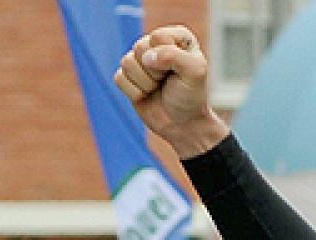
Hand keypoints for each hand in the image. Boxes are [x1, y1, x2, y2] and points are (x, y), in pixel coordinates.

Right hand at [113, 26, 229, 157]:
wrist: (184, 126)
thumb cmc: (192, 97)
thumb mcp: (195, 72)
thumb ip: (174, 56)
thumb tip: (146, 57)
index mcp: (178, 37)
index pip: (158, 37)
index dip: (167, 58)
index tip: (180, 72)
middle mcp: (158, 45)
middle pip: (139, 48)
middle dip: (155, 71)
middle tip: (168, 81)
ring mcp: (141, 60)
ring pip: (127, 62)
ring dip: (146, 83)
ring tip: (159, 88)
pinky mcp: (128, 76)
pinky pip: (119, 78)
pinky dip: (135, 92)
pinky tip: (148, 95)